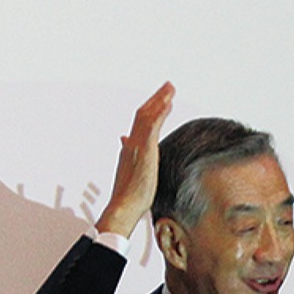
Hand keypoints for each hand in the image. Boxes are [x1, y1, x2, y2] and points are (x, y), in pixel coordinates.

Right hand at [96, 81, 174, 237]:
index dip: (150, 110)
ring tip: (170, 88)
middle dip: (156, 99)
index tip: (160, 101)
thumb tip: (125, 144)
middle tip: (168, 86)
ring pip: (146, 116)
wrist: (123, 207)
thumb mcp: (132, 174)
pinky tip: (167, 103)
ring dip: (159, 100)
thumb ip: (131, 158)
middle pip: (142, 114)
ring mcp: (136, 146)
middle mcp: (131, 144)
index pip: (139, 124)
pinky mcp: (144, 150)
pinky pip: (151, 126)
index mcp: (129, 150)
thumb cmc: (130, 197)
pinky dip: (159, 112)